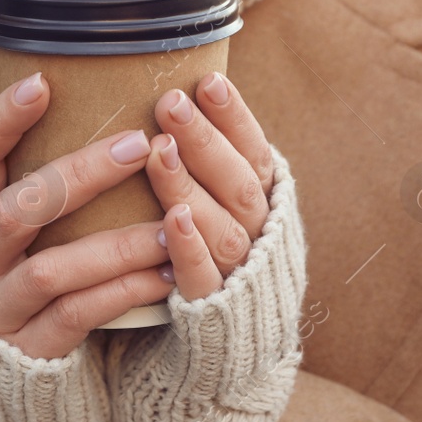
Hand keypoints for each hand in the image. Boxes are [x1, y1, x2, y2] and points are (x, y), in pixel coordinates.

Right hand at [0, 70, 174, 358]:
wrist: (5, 372)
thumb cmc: (28, 272)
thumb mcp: (19, 228)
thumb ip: (45, 181)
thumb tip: (101, 100)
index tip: (42, 82)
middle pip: (16, 210)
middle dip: (78, 174)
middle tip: (139, 144)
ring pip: (50, 269)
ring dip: (115, 244)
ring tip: (170, 225)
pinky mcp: (28, 349)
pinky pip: (76, 316)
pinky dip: (123, 292)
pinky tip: (165, 275)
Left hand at [144, 71, 277, 299]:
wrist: (226, 341)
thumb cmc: (205, 248)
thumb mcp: (216, 200)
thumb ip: (205, 160)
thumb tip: (166, 93)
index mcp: (262, 201)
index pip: (254, 152)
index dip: (234, 117)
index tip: (208, 80)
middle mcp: (259, 233)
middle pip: (237, 182)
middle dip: (204, 140)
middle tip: (170, 102)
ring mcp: (239, 271)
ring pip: (222, 225)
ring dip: (189, 186)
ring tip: (159, 150)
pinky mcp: (212, 308)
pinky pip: (203, 276)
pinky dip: (189, 248)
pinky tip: (171, 220)